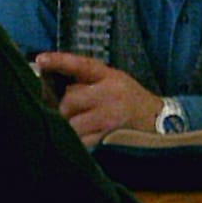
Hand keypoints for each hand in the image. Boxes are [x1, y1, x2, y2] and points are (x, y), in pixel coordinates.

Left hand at [34, 51, 163, 147]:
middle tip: (73, 113)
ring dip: (70, 128)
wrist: (161, 124)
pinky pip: (80, 141)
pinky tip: (88, 139)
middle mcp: (111, 94)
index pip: (81, 65)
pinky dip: (79, 142)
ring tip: (83, 127)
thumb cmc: (130, 102)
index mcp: (110, 77)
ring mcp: (110, 118)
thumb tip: (51, 85)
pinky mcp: (108, 139)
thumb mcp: (115, 82)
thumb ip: (88, 82)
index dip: (59, 61)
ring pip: (72, 123)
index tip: (40, 60)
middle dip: (65, 108)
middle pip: (69, 99)